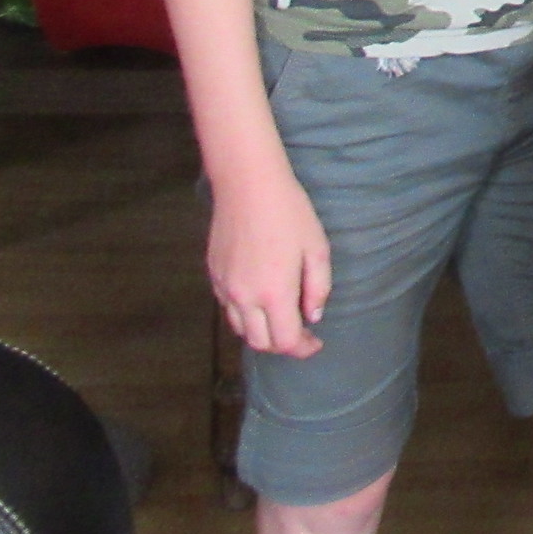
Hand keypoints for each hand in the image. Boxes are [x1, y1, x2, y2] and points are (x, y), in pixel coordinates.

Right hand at [208, 171, 330, 357]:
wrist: (247, 185)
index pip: (286, 341)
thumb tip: (313, 316)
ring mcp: (225, 287)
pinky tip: (260, 300)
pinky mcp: (213, 275)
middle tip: (300, 332)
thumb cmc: (289, 212)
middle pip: (260, 343)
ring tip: (281, 318)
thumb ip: (319, 287)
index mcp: (274, 292)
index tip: (316, 343)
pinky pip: (228, 309)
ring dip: (262, 332)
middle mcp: (245, 297)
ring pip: (241, 330)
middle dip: (282, 345)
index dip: (303, 348)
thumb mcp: (317, 248)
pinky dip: (245, 315)